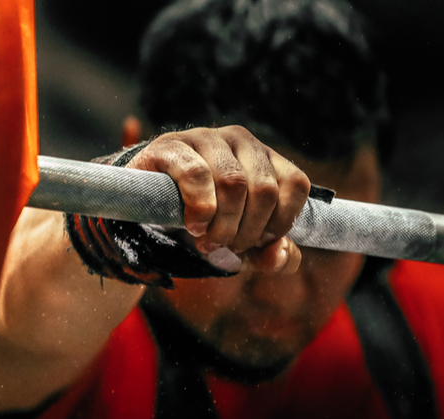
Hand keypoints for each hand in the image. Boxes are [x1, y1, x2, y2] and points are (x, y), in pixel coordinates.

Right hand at [126, 126, 309, 273]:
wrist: (148, 204)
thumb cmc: (206, 219)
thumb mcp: (244, 240)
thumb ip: (273, 255)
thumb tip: (278, 254)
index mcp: (265, 157)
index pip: (295, 184)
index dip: (280, 222)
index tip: (257, 242)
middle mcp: (241, 140)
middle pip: (264, 190)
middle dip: (247, 232)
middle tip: (226, 246)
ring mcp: (206, 138)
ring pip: (234, 183)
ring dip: (223, 225)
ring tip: (207, 239)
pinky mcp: (172, 145)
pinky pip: (196, 175)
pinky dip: (200, 209)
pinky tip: (193, 224)